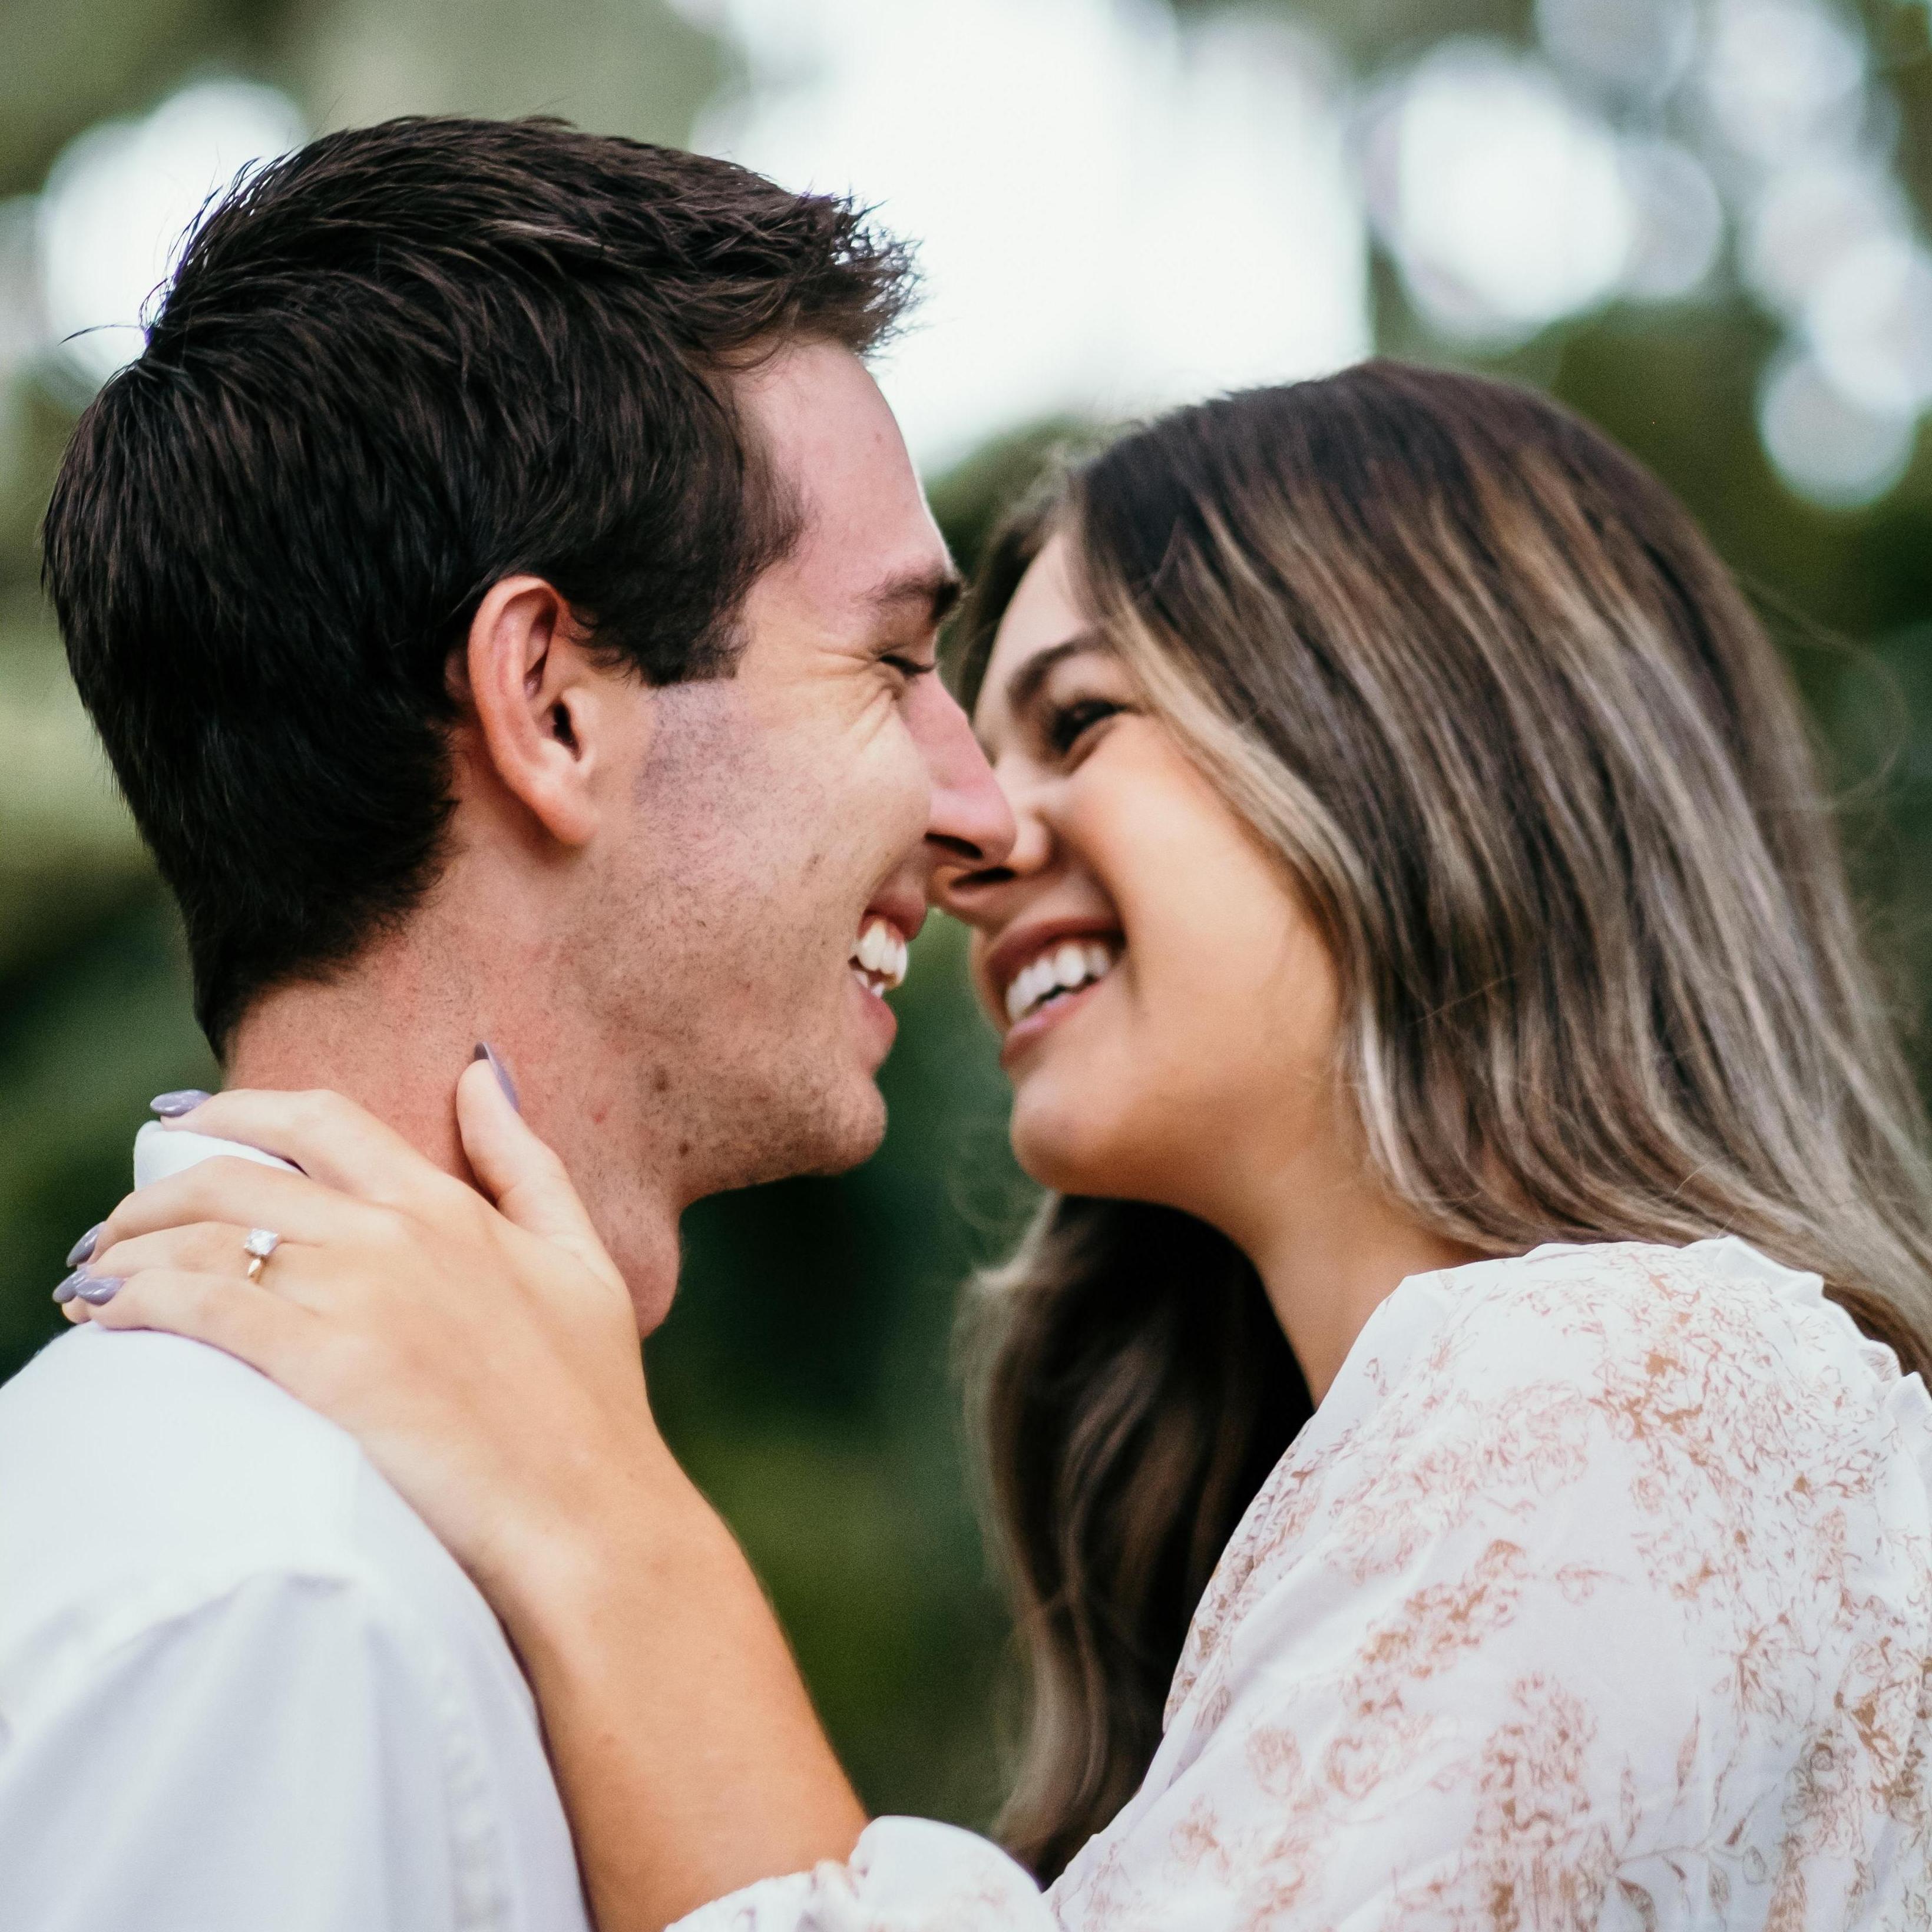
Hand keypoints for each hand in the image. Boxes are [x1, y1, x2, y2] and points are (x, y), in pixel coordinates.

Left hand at [65, 1063, 866, 1927]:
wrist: (589, 1519)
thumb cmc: (592, 1405)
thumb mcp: (580, 1259)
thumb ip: (525, 1163)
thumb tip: (484, 1073)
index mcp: (448, 1205)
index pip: (322, 1119)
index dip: (239, 1109)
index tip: (184, 1124)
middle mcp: (394, 1231)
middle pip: (239, 1172)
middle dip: (156, 1189)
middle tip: (116, 1225)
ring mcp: (358, 1293)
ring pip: (204, 1231)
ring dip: (129, 1247)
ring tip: (94, 1280)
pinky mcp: (322, 1363)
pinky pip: (198, 1302)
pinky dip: (137, 1299)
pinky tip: (106, 1319)